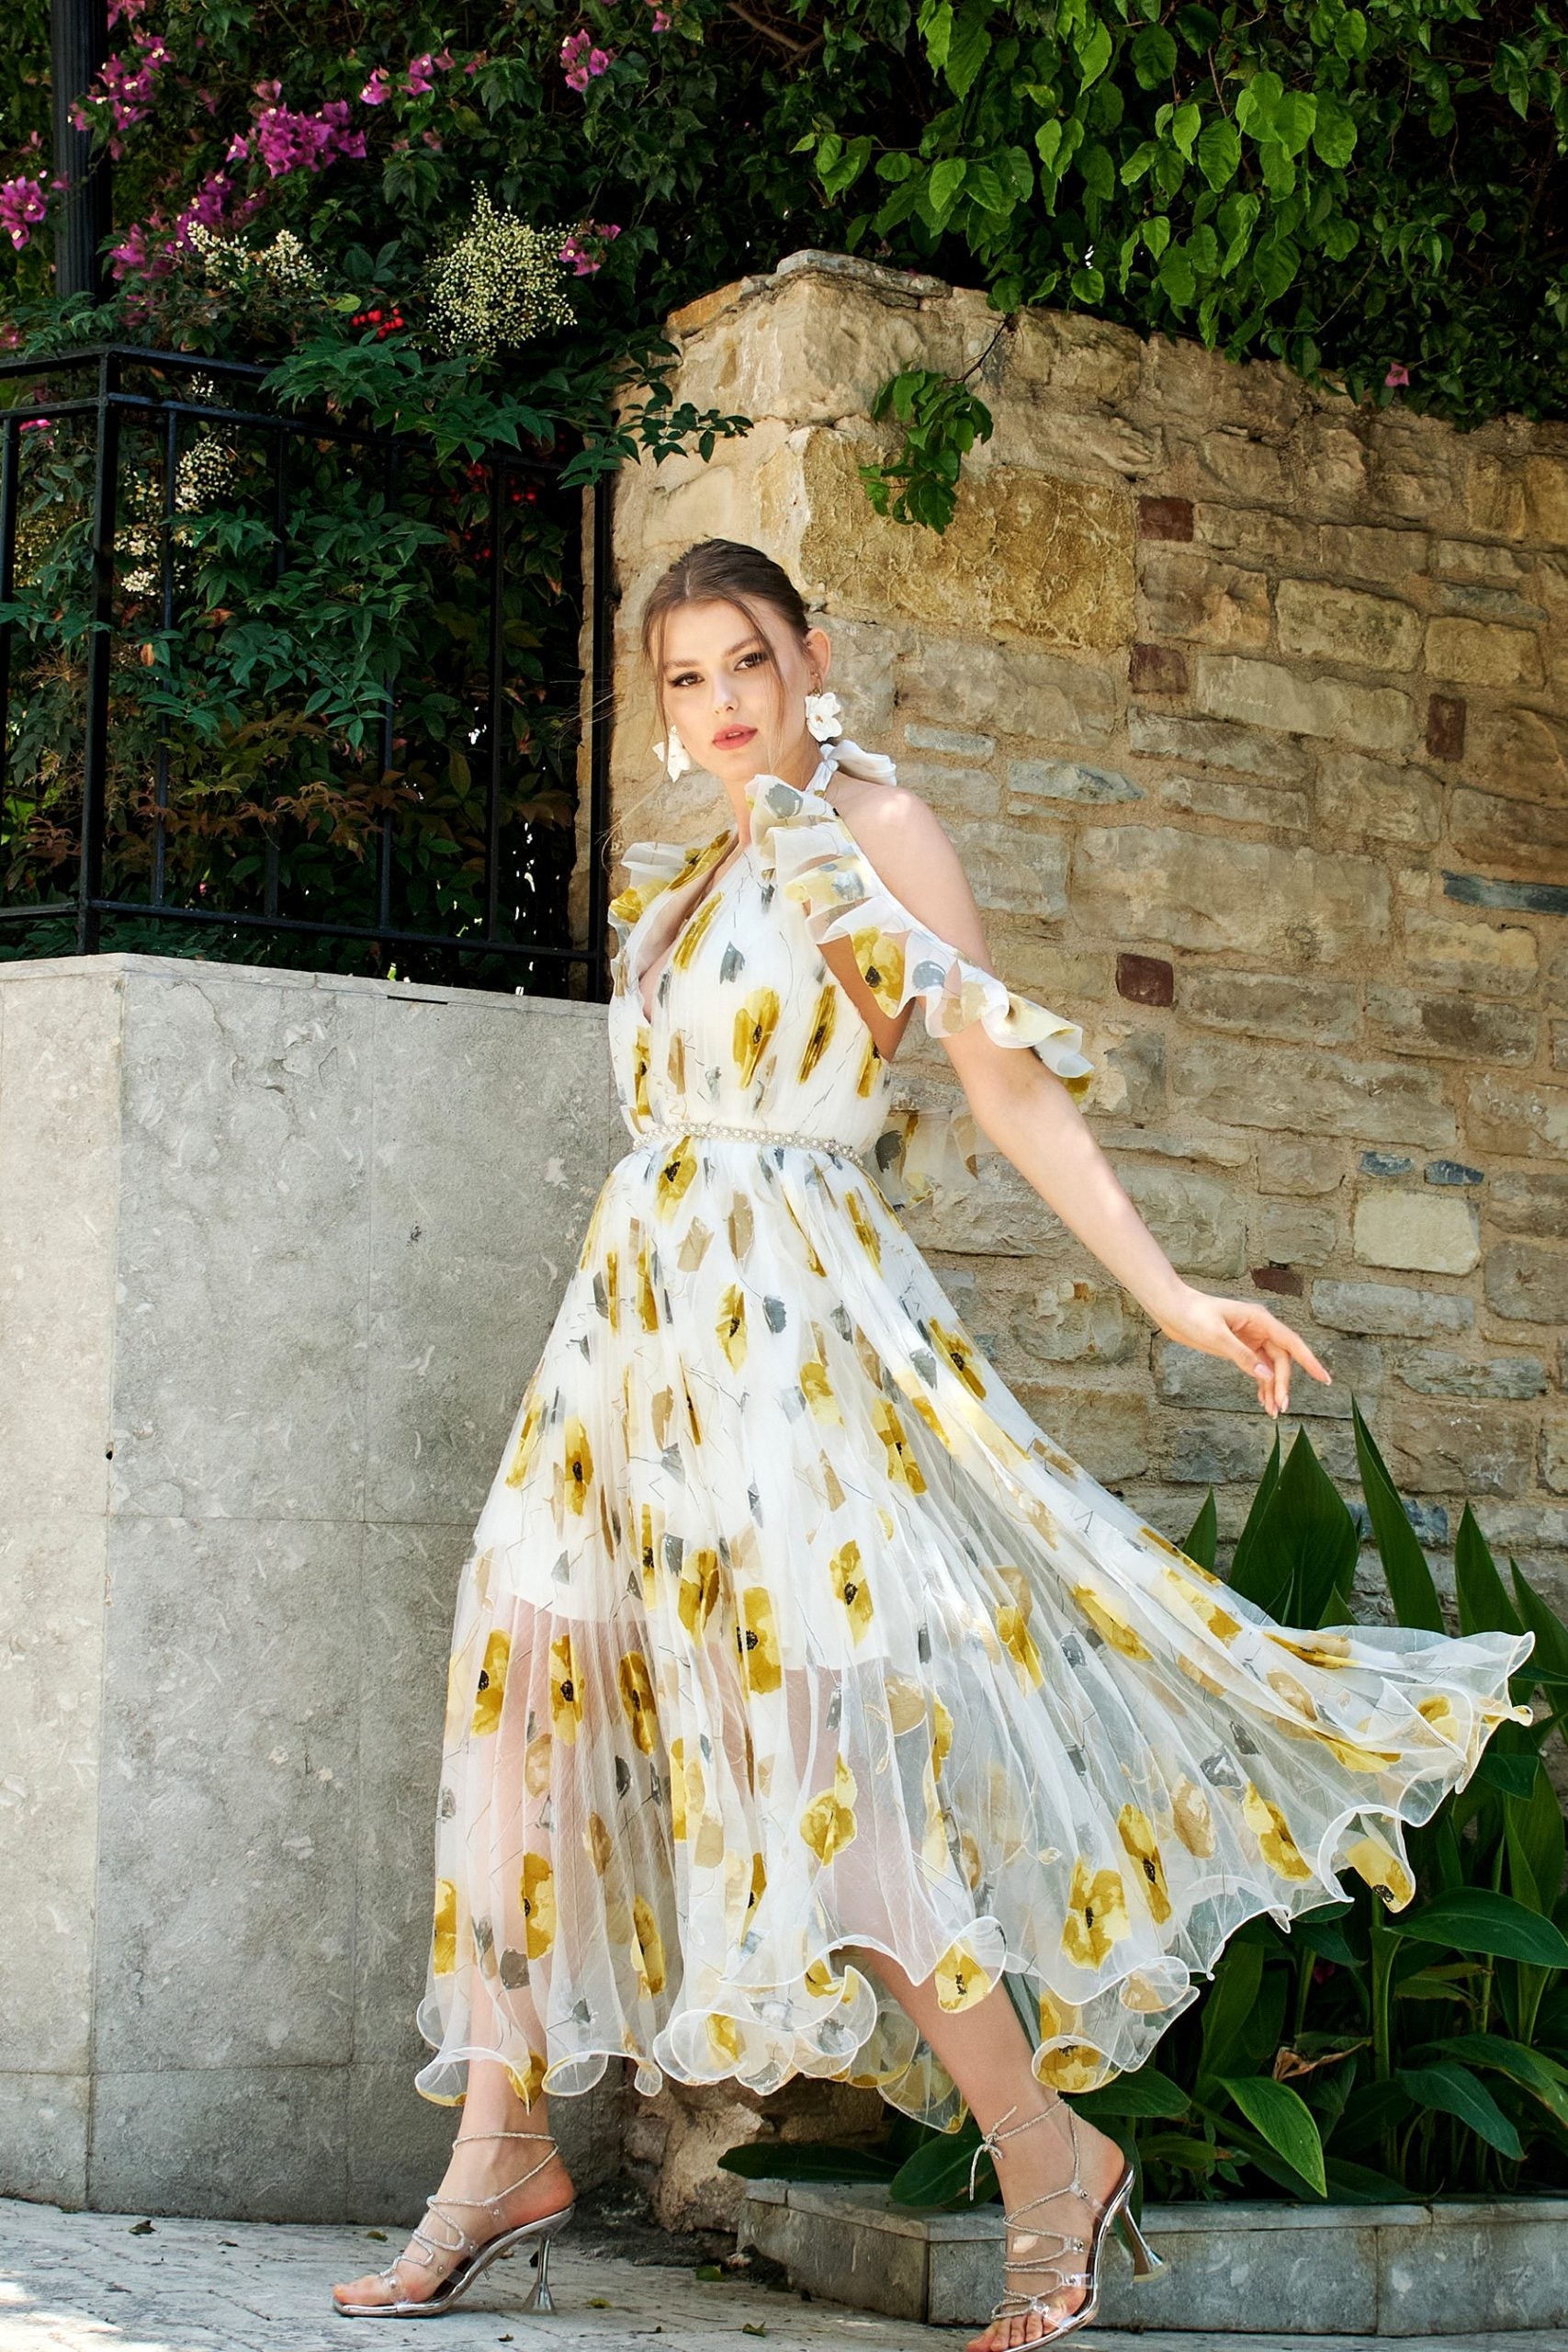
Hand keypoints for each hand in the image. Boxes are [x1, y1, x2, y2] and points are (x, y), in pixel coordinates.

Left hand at [1155, 1284, 1332, 1417]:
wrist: (1172, 1309)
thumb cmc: (1193, 1315)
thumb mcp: (1216, 1336)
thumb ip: (1242, 1356)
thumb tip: (1266, 1375)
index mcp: (1260, 1319)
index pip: (1291, 1343)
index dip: (1310, 1362)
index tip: (1324, 1379)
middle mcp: (1260, 1329)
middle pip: (1281, 1360)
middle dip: (1282, 1384)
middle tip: (1281, 1408)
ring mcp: (1251, 1338)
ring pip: (1271, 1367)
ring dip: (1273, 1388)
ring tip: (1274, 1412)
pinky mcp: (1240, 1347)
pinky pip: (1258, 1368)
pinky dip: (1261, 1384)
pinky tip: (1264, 1401)